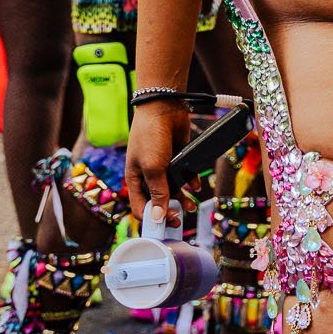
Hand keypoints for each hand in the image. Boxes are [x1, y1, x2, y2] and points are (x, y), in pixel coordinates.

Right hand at [126, 99, 193, 220]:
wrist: (165, 107)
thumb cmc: (151, 136)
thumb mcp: (153, 168)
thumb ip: (157, 192)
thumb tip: (157, 218)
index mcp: (135, 180)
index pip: (140, 207)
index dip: (152, 219)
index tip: (166, 226)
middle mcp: (148, 175)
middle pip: (158, 201)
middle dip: (169, 211)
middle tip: (181, 220)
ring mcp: (164, 167)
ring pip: (173, 190)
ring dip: (183, 199)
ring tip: (193, 206)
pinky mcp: (178, 158)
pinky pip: (184, 176)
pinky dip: (191, 181)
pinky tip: (197, 184)